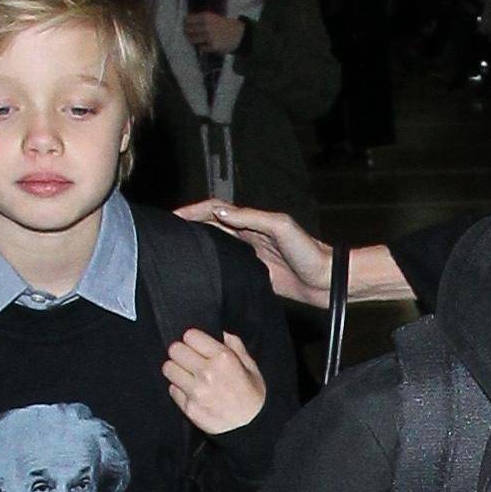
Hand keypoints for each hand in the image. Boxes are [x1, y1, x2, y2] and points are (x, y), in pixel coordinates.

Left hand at [164, 329, 268, 433]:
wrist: (251, 427)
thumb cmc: (253, 394)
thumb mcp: (251, 366)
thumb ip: (235, 346)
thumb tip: (221, 332)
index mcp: (223, 358)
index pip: (190, 336)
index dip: (193, 339)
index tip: (196, 345)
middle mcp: (207, 373)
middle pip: (175, 350)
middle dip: (181, 352)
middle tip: (189, 358)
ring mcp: (195, 392)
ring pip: (168, 368)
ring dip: (176, 369)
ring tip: (187, 374)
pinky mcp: (188, 407)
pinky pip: (172, 389)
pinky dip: (179, 388)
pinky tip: (191, 391)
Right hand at [177, 199, 332, 305]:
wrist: (326, 280)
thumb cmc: (309, 252)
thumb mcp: (281, 227)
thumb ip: (251, 218)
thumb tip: (219, 213)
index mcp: (253, 221)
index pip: (216, 210)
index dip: (194, 211)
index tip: (172, 218)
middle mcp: (247, 235)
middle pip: (210, 225)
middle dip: (187, 225)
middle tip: (164, 233)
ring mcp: (248, 254)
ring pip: (214, 245)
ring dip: (195, 244)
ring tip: (172, 250)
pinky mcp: (251, 274)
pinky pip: (224, 267)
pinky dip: (208, 266)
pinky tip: (196, 273)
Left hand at [184, 12, 245, 53]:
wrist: (239, 34)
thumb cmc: (224, 25)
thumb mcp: (213, 18)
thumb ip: (200, 19)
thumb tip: (185, 23)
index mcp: (206, 17)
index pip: (188, 20)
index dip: (185, 23)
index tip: (186, 25)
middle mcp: (206, 26)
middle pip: (188, 30)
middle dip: (187, 32)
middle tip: (190, 34)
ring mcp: (209, 36)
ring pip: (192, 40)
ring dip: (193, 40)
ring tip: (197, 40)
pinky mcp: (213, 46)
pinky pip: (201, 48)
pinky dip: (202, 47)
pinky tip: (206, 45)